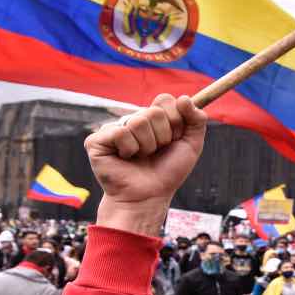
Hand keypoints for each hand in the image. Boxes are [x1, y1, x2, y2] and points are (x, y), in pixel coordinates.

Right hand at [86, 94, 205, 235]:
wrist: (149, 197)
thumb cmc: (167, 173)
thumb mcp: (191, 145)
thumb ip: (196, 119)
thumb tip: (183, 98)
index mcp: (152, 118)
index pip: (165, 100)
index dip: (175, 122)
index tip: (172, 140)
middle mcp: (132, 120)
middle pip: (154, 111)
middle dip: (162, 137)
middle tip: (155, 152)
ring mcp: (114, 128)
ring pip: (138, 122)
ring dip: (146, 146)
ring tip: (141, 157)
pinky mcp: (97, 140)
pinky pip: (120, 133)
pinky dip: (129, 150)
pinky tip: (125, 159)